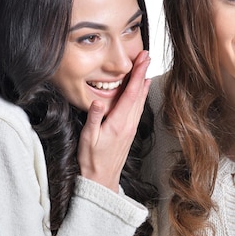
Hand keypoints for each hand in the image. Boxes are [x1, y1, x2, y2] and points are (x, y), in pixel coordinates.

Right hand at [78, 50, 150, 191]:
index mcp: (119, 123)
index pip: (131, 93)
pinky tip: (142, 90)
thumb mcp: (88, 139)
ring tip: (146, 67)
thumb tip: (97, 101)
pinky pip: (137, 108)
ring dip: (143, 82)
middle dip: (143, 72)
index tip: (142, 60)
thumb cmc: (92, 160)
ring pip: (140, 100)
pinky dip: (141, 95)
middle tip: (146, 56)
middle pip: (139, 93)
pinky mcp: (129, 131)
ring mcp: (131, 127)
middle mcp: (129, 123)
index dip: (137, 74)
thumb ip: (94, 119)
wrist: (101, 179)